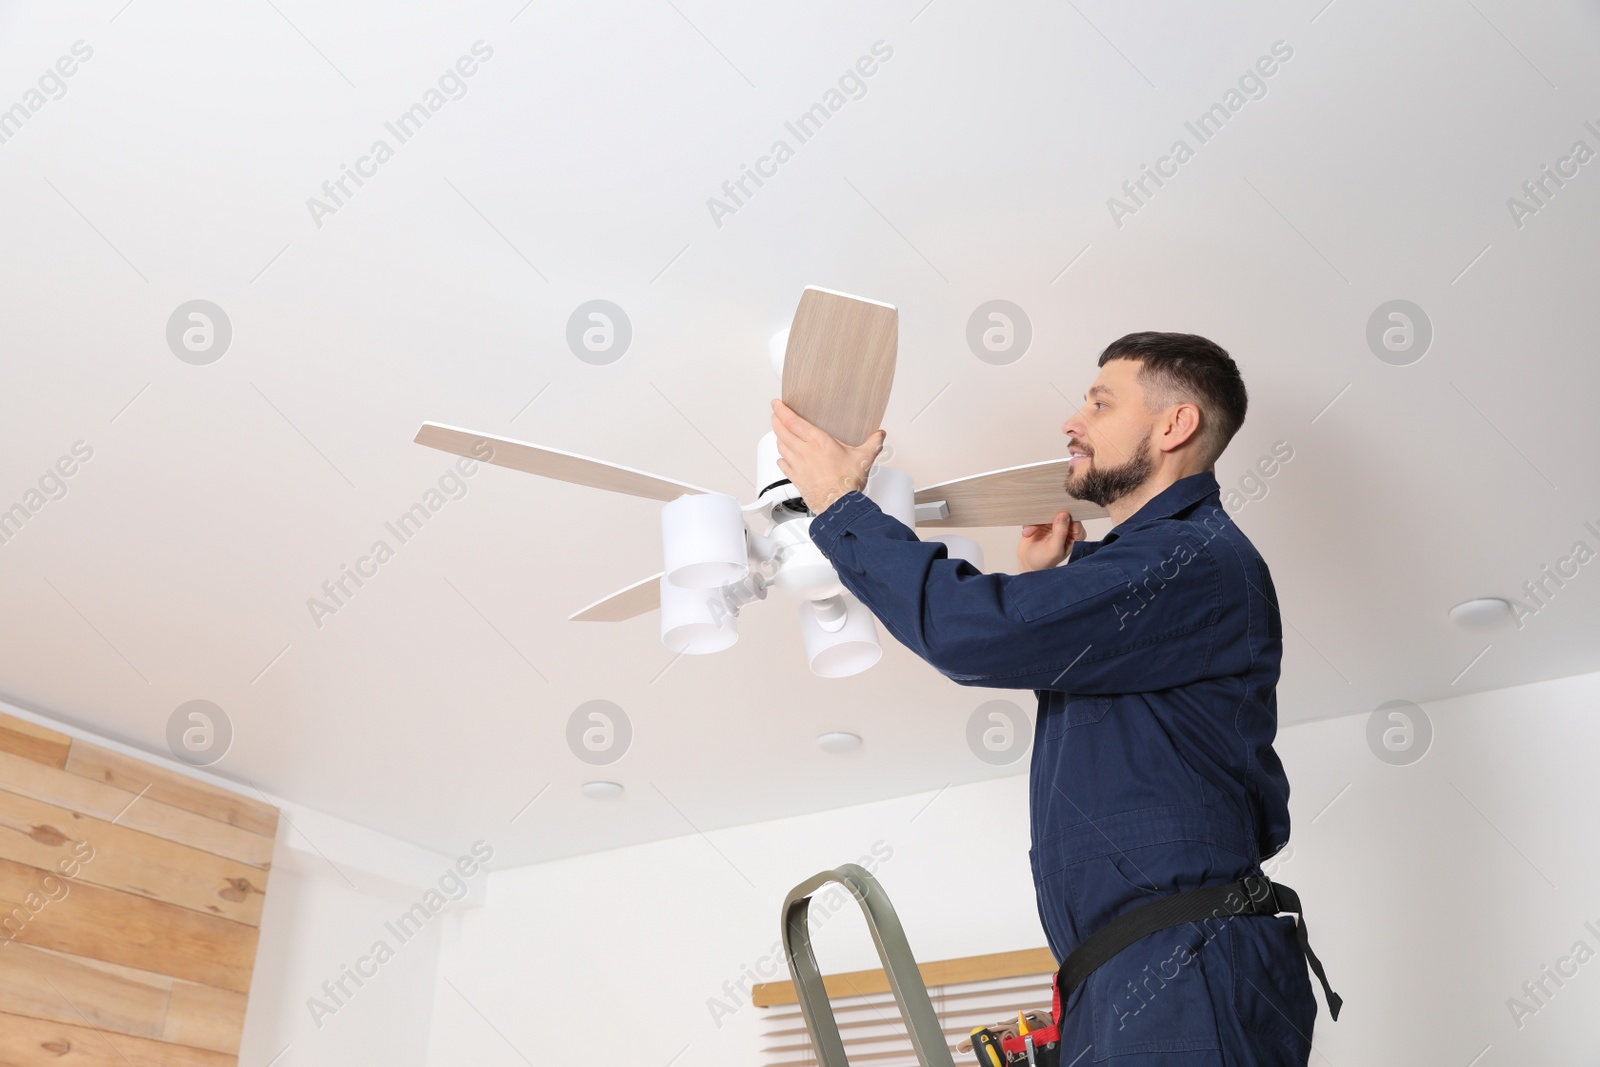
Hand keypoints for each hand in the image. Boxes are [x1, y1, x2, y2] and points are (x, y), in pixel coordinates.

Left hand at [770, 399, 886, 513]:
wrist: (839, 506)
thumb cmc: (847, 484)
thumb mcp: (864, 459)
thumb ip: (872, 444)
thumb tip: (879, 436)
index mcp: (819, 442)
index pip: (793, 422)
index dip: (782, 411)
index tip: (777, 404)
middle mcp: (805, 452)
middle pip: (782, 432)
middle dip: (776, 421)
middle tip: (775, 415)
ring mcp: (798, 466)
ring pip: (781, 448)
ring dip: (778, 438)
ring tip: (780, 434)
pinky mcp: (796, 479)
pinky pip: (783, 466)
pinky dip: (781, 459)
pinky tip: (783, 459)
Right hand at [1017, 510, 1083, 571]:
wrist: (1027, 563)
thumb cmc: (1043, 561)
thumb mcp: (1054, 549)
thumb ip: (1060, 533)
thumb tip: (1064, 515)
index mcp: (1075, 535)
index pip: (1075, 519)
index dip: (1065, 515)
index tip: (1055, 517)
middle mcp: (1067, 527)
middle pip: (1061, 512)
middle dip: (1047, 518)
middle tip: (1038, 526)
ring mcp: (1054, 523)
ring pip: (1047, 512)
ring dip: (1035, 522)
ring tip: (1029, 533)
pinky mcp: (1043, 521)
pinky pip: (1037, 515)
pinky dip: (1030, 523)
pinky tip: (1028, 533)